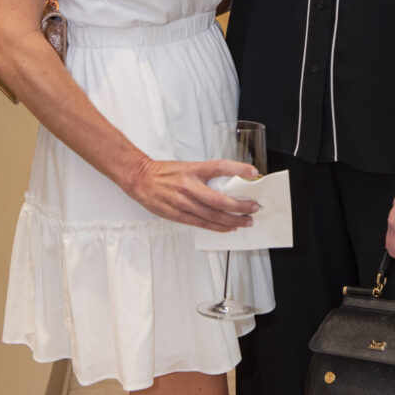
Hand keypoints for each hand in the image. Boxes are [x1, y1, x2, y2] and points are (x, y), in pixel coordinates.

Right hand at [125, 156, 261, 231]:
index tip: (253, 173)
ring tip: (246, 221)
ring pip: (213, 216)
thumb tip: (229, 181)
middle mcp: (189, 186)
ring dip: (232, 220)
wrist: (140, 179)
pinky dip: (218, 227)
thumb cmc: (165, 172)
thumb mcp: (189, 166)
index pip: (220, 167)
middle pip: (220, 200)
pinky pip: (202, 224)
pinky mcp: (177, 215)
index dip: (238, 169)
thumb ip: (207, 174)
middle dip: (240, 206)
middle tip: (254, 207)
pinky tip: (228, 227)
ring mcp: (183, 203)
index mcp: (193, 170)